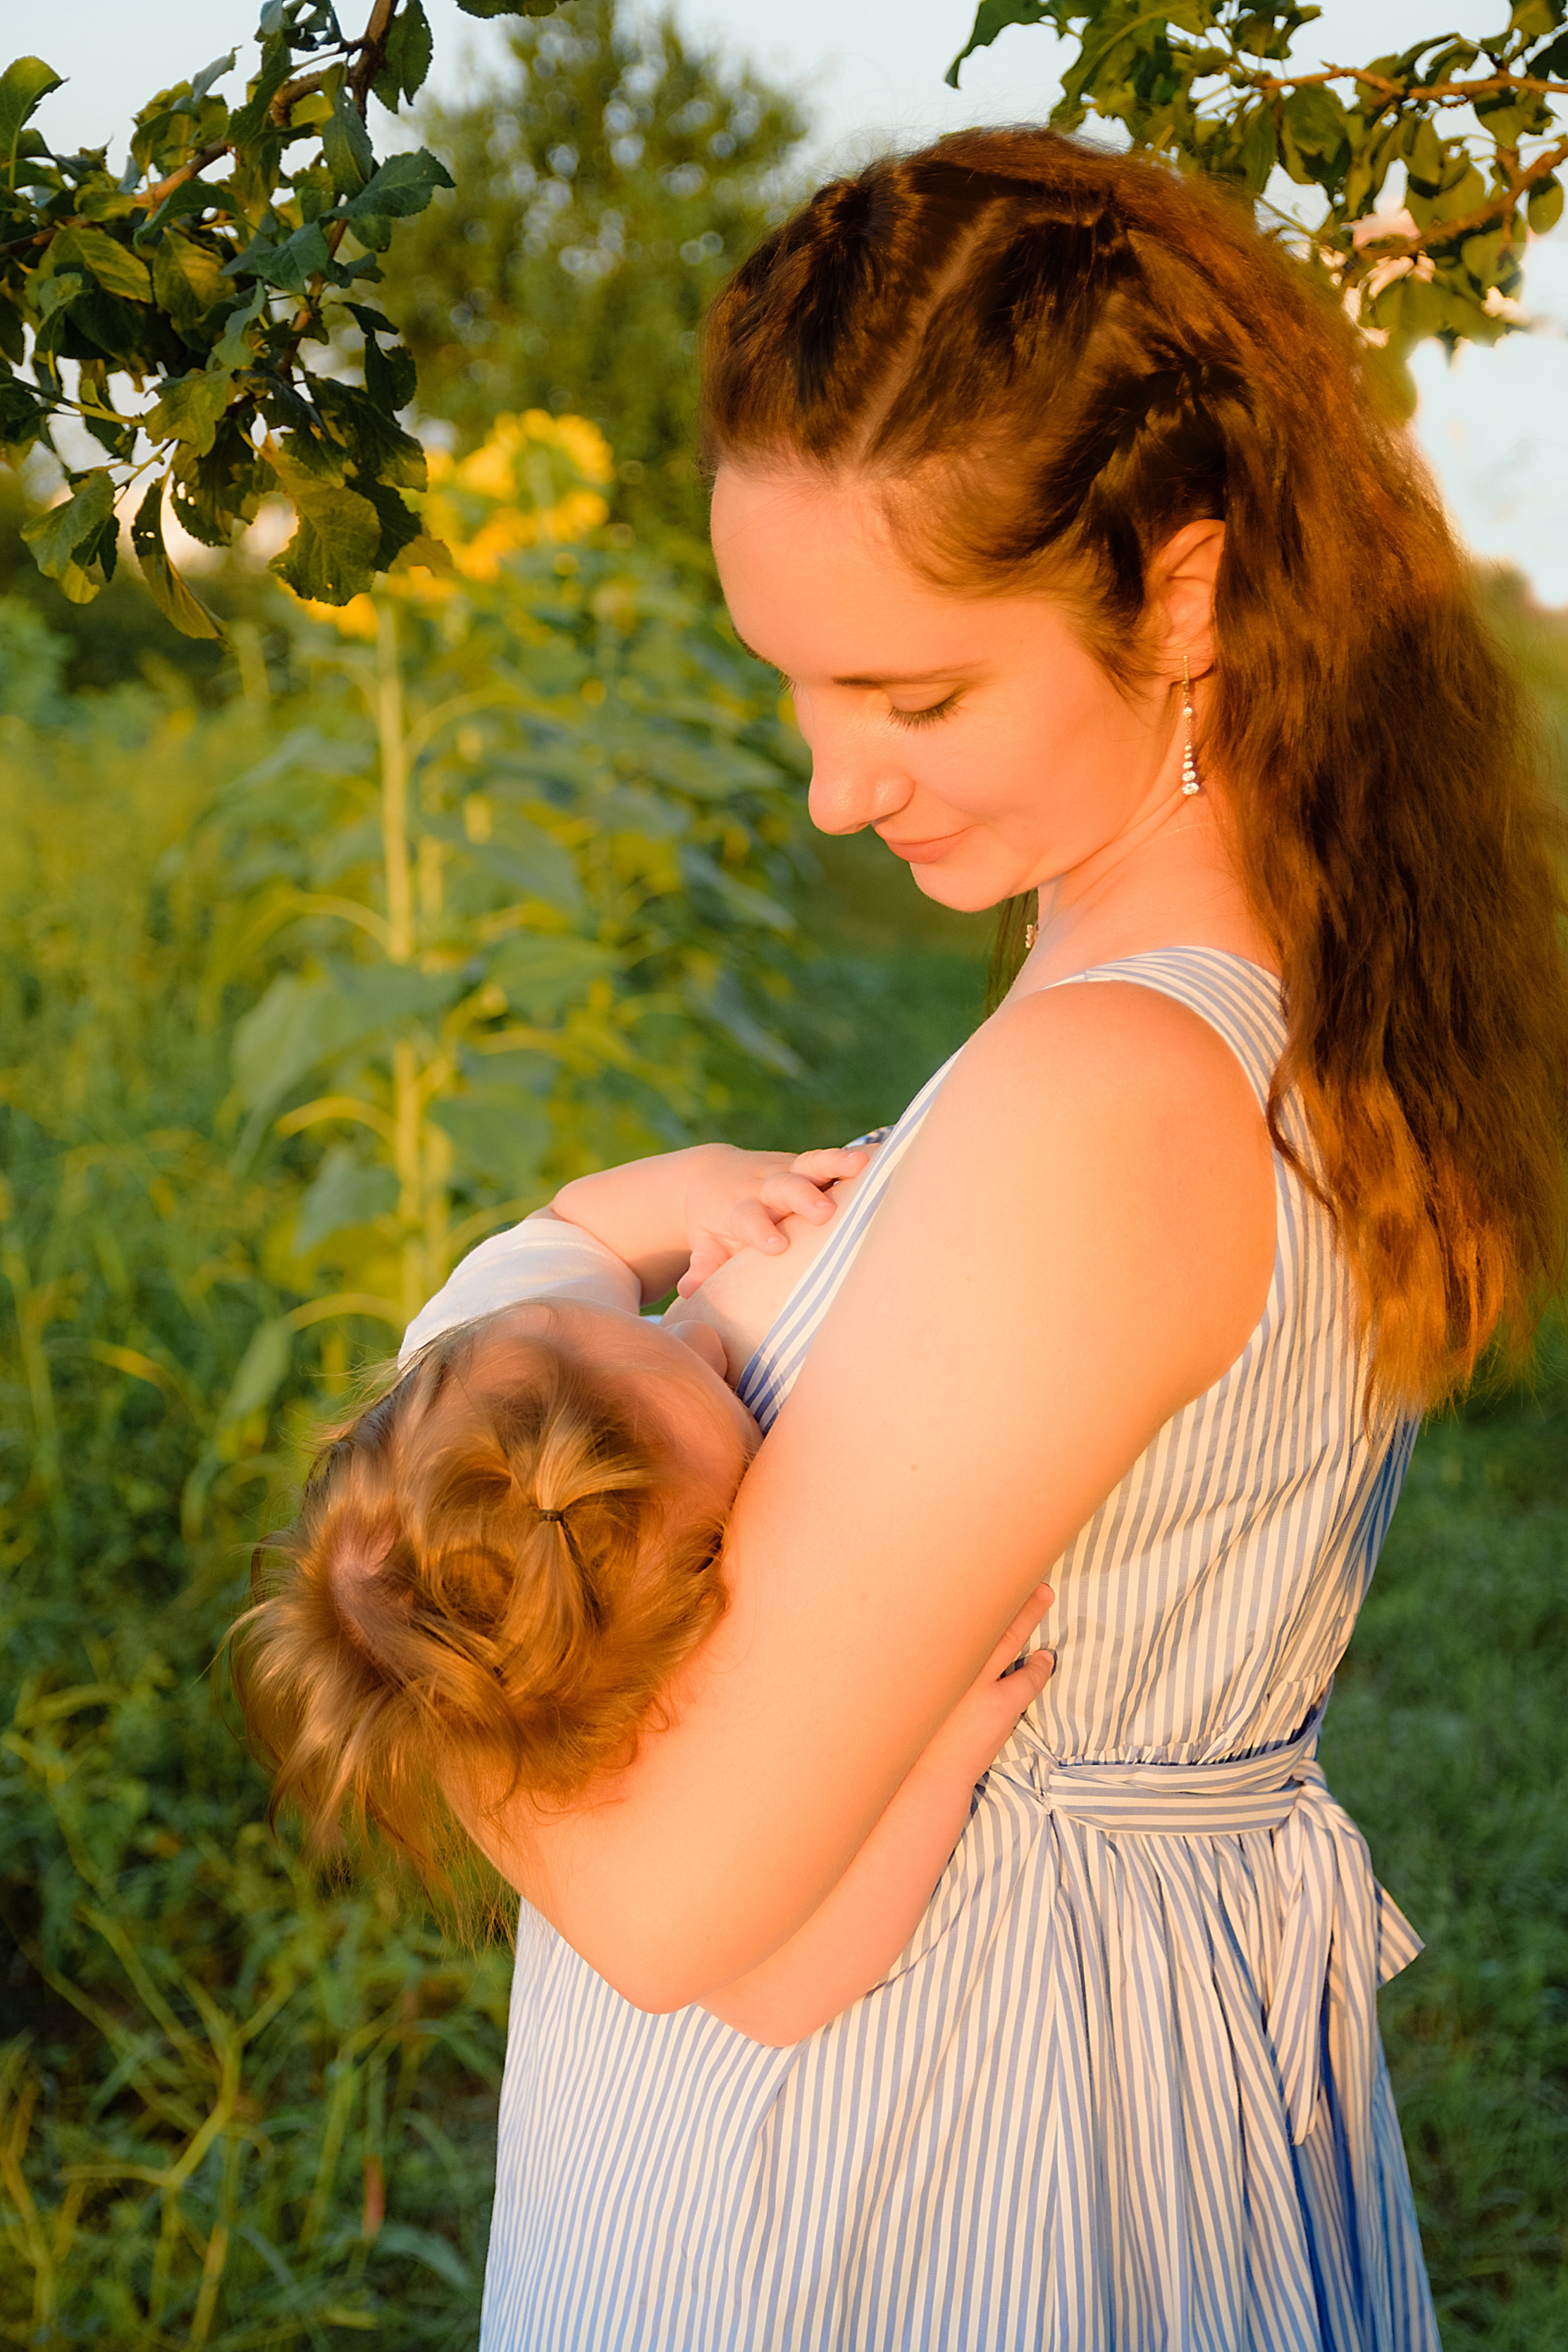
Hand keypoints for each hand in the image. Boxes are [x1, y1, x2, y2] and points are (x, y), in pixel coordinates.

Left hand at [677, 1145, 869, 1297]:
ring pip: (812, 1163)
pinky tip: (883, 1155)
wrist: (713, 1176)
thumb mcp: (706, 1243)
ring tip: (862, 1164)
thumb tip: (688, 1292)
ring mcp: (790, 1171)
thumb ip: (703, 1266)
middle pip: (783, 1187)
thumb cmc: (716, 1223)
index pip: (747, 1219)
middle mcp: (764, 1186)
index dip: (760, 1230)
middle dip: (803, 1197)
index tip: (775, 1246)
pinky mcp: (810, 1165)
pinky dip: (855, 1157)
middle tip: (823, 1212)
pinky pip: (834, 1159)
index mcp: (737, 1208)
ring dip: (835, 1163)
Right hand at [908, 1585, 1055, 1793]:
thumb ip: (932, 1663)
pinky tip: (1045, 1660)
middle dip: (1007, 1587)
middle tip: (1026, 1567)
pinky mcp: (1001, 1704)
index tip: (985, 1566)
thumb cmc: (918, 1729)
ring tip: (1044, 1596)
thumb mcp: (918, 1689)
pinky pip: (1029, 1678)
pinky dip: (1039, 1667)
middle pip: (986, 1612)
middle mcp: (955, 1661)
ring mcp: (980, 1681)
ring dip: (1029, 1615)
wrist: (926, 1772)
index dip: (975, 1589)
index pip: (956, 1611)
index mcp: (935, 1656)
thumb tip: (944, 1640)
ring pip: (1010, 1636)